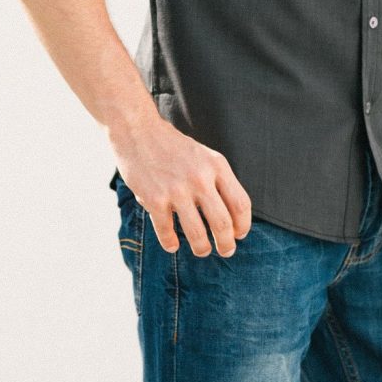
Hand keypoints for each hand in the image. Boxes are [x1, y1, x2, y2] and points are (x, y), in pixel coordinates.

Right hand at [108, 113, 251, 257]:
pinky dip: (171, 243)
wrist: (138, 130)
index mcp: (217, 165)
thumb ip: (217, 180)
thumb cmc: (173, 146)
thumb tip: (230, 215)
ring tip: (202, 250)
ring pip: (198, 234)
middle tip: (226, 250)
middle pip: (223, 224)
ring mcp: (177, 190)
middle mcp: (200, 178)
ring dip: (202, 248)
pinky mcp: (154, 199)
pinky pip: (167, 232)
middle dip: (226, 244)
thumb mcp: (204, 155)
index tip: (239, 234)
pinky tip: (172, 245)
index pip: (240, 204)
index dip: (243, 225)